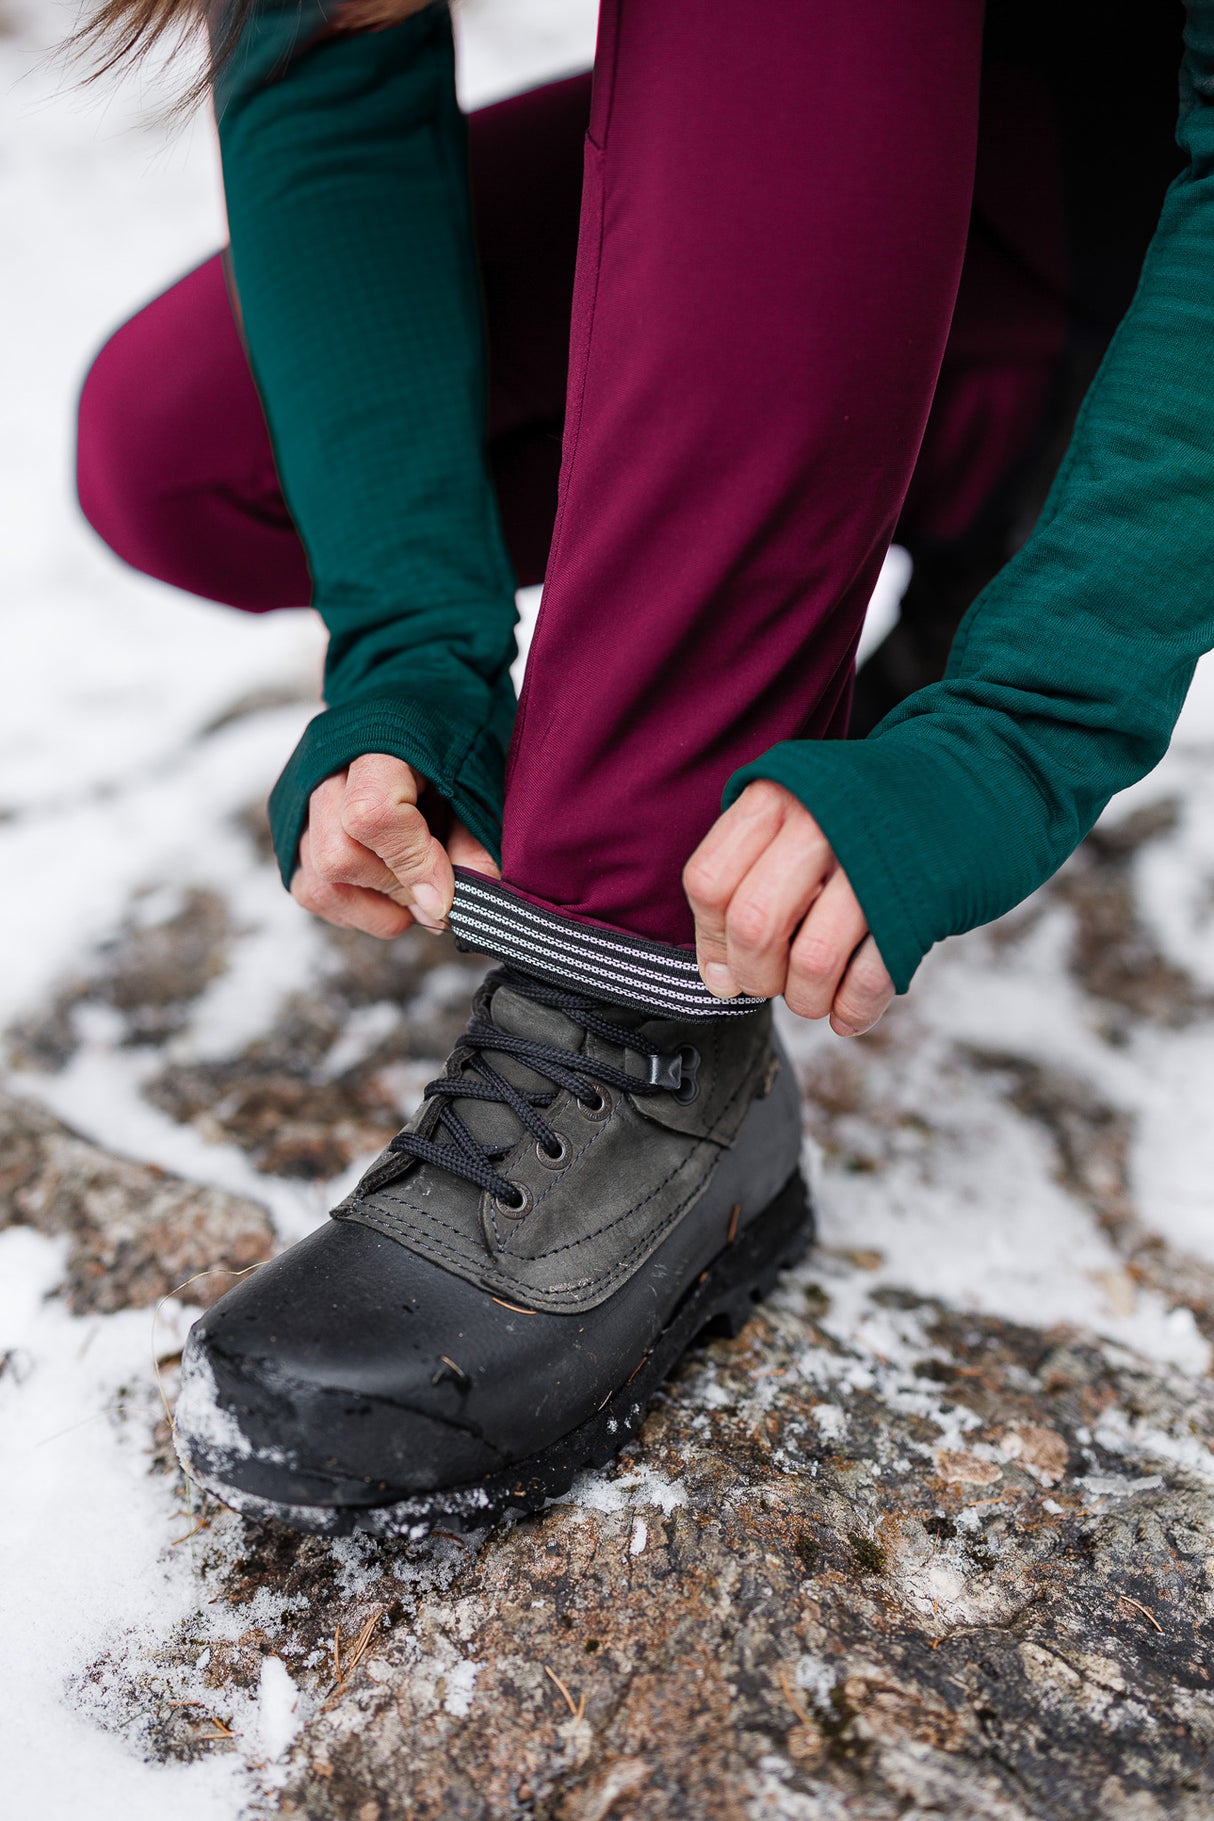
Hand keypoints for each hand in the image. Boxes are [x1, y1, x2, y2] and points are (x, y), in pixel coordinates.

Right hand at [291, 753, 497, 937]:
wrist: (410, 705)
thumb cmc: (447, 742)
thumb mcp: (476, 783)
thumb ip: (473, 842)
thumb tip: (464, 903)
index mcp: (378, 743)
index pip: (372, 813)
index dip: (413, 862)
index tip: (445, 892)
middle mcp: (326, 771)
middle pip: (337, 856)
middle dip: (394, 890)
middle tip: (433, 894)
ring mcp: (302, 802)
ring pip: (317, 883)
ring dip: (374, 909)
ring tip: (412, 899)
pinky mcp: (294, 832)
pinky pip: (310, 892)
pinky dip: (353, 908)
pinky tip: (385, 895)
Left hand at [683, 779, 893, 1034]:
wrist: (950, 788)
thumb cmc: (848, 819)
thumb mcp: (786, 820)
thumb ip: (740, 886)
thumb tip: (721, 981)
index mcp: (775, 799)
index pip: (709, 883)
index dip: (710, 938)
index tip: (726, 961)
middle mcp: (819, 823)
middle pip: (755, 926)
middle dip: (755, 976)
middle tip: (769, 981)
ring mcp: (871, 863)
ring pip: (813, 961)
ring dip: (805, 998)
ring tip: (811, 993)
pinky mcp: (917, 901)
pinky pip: (871, 978)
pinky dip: (853, 1009)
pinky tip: (846, 1013)